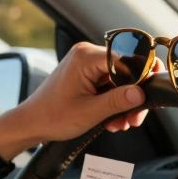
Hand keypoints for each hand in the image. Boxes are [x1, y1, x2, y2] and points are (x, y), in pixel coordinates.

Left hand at [1, 42, 155, 145]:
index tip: (146, 98)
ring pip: (121, 80)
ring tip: (121, 124)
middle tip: (134, 119)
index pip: (128, 59)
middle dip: (133, 96)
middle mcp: (87, 54)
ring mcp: (87, 64)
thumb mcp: (89, 112)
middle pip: (127, 70)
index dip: (142, 78)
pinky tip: (112, 120)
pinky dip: (114, 102)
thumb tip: (141, 93)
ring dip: (124, 103)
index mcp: (86, 57)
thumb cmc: (52, 116)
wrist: (31, 123)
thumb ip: (117, 101)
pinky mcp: (87, 75)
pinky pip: (110, 84)